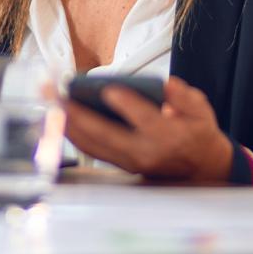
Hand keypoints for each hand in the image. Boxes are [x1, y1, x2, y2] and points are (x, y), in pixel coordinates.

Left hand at [64, 75, 233, 180]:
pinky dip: (72, 132)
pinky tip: (60, 114)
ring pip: (91, 143)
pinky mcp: (118, 163)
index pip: (143, 119)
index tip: (109, 89)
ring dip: (67, 122)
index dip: (127, 104)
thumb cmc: (197, 132)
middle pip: (104, 133)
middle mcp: (143, 152)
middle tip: (56, 92)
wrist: (199, 169)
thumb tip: (169, 85)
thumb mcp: (202, 111)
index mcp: (166, 136)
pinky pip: (90, 148)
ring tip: (50, 98)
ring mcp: (128, 161)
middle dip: (76, 112)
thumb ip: (185, 97)